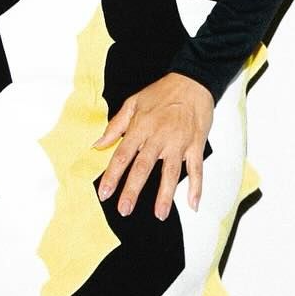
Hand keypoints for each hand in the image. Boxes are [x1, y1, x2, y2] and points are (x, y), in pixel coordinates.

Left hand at [93, 73, 214, 219]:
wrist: (193, 81)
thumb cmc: (162, 92)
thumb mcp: (133, 103)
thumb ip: (115, 126)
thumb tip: (98, 144)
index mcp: (141, 128)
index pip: (122, 155)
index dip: (112, 175)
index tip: (104, 193)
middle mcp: (159, 137)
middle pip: (144, 168)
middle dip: (133, 190)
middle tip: (124, 209)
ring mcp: (179, 143)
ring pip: (171, 172)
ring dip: (165, 195)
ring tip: (159, 214)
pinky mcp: (196, 145)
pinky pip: (196, 169)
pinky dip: (196, 187)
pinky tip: (193, 204)